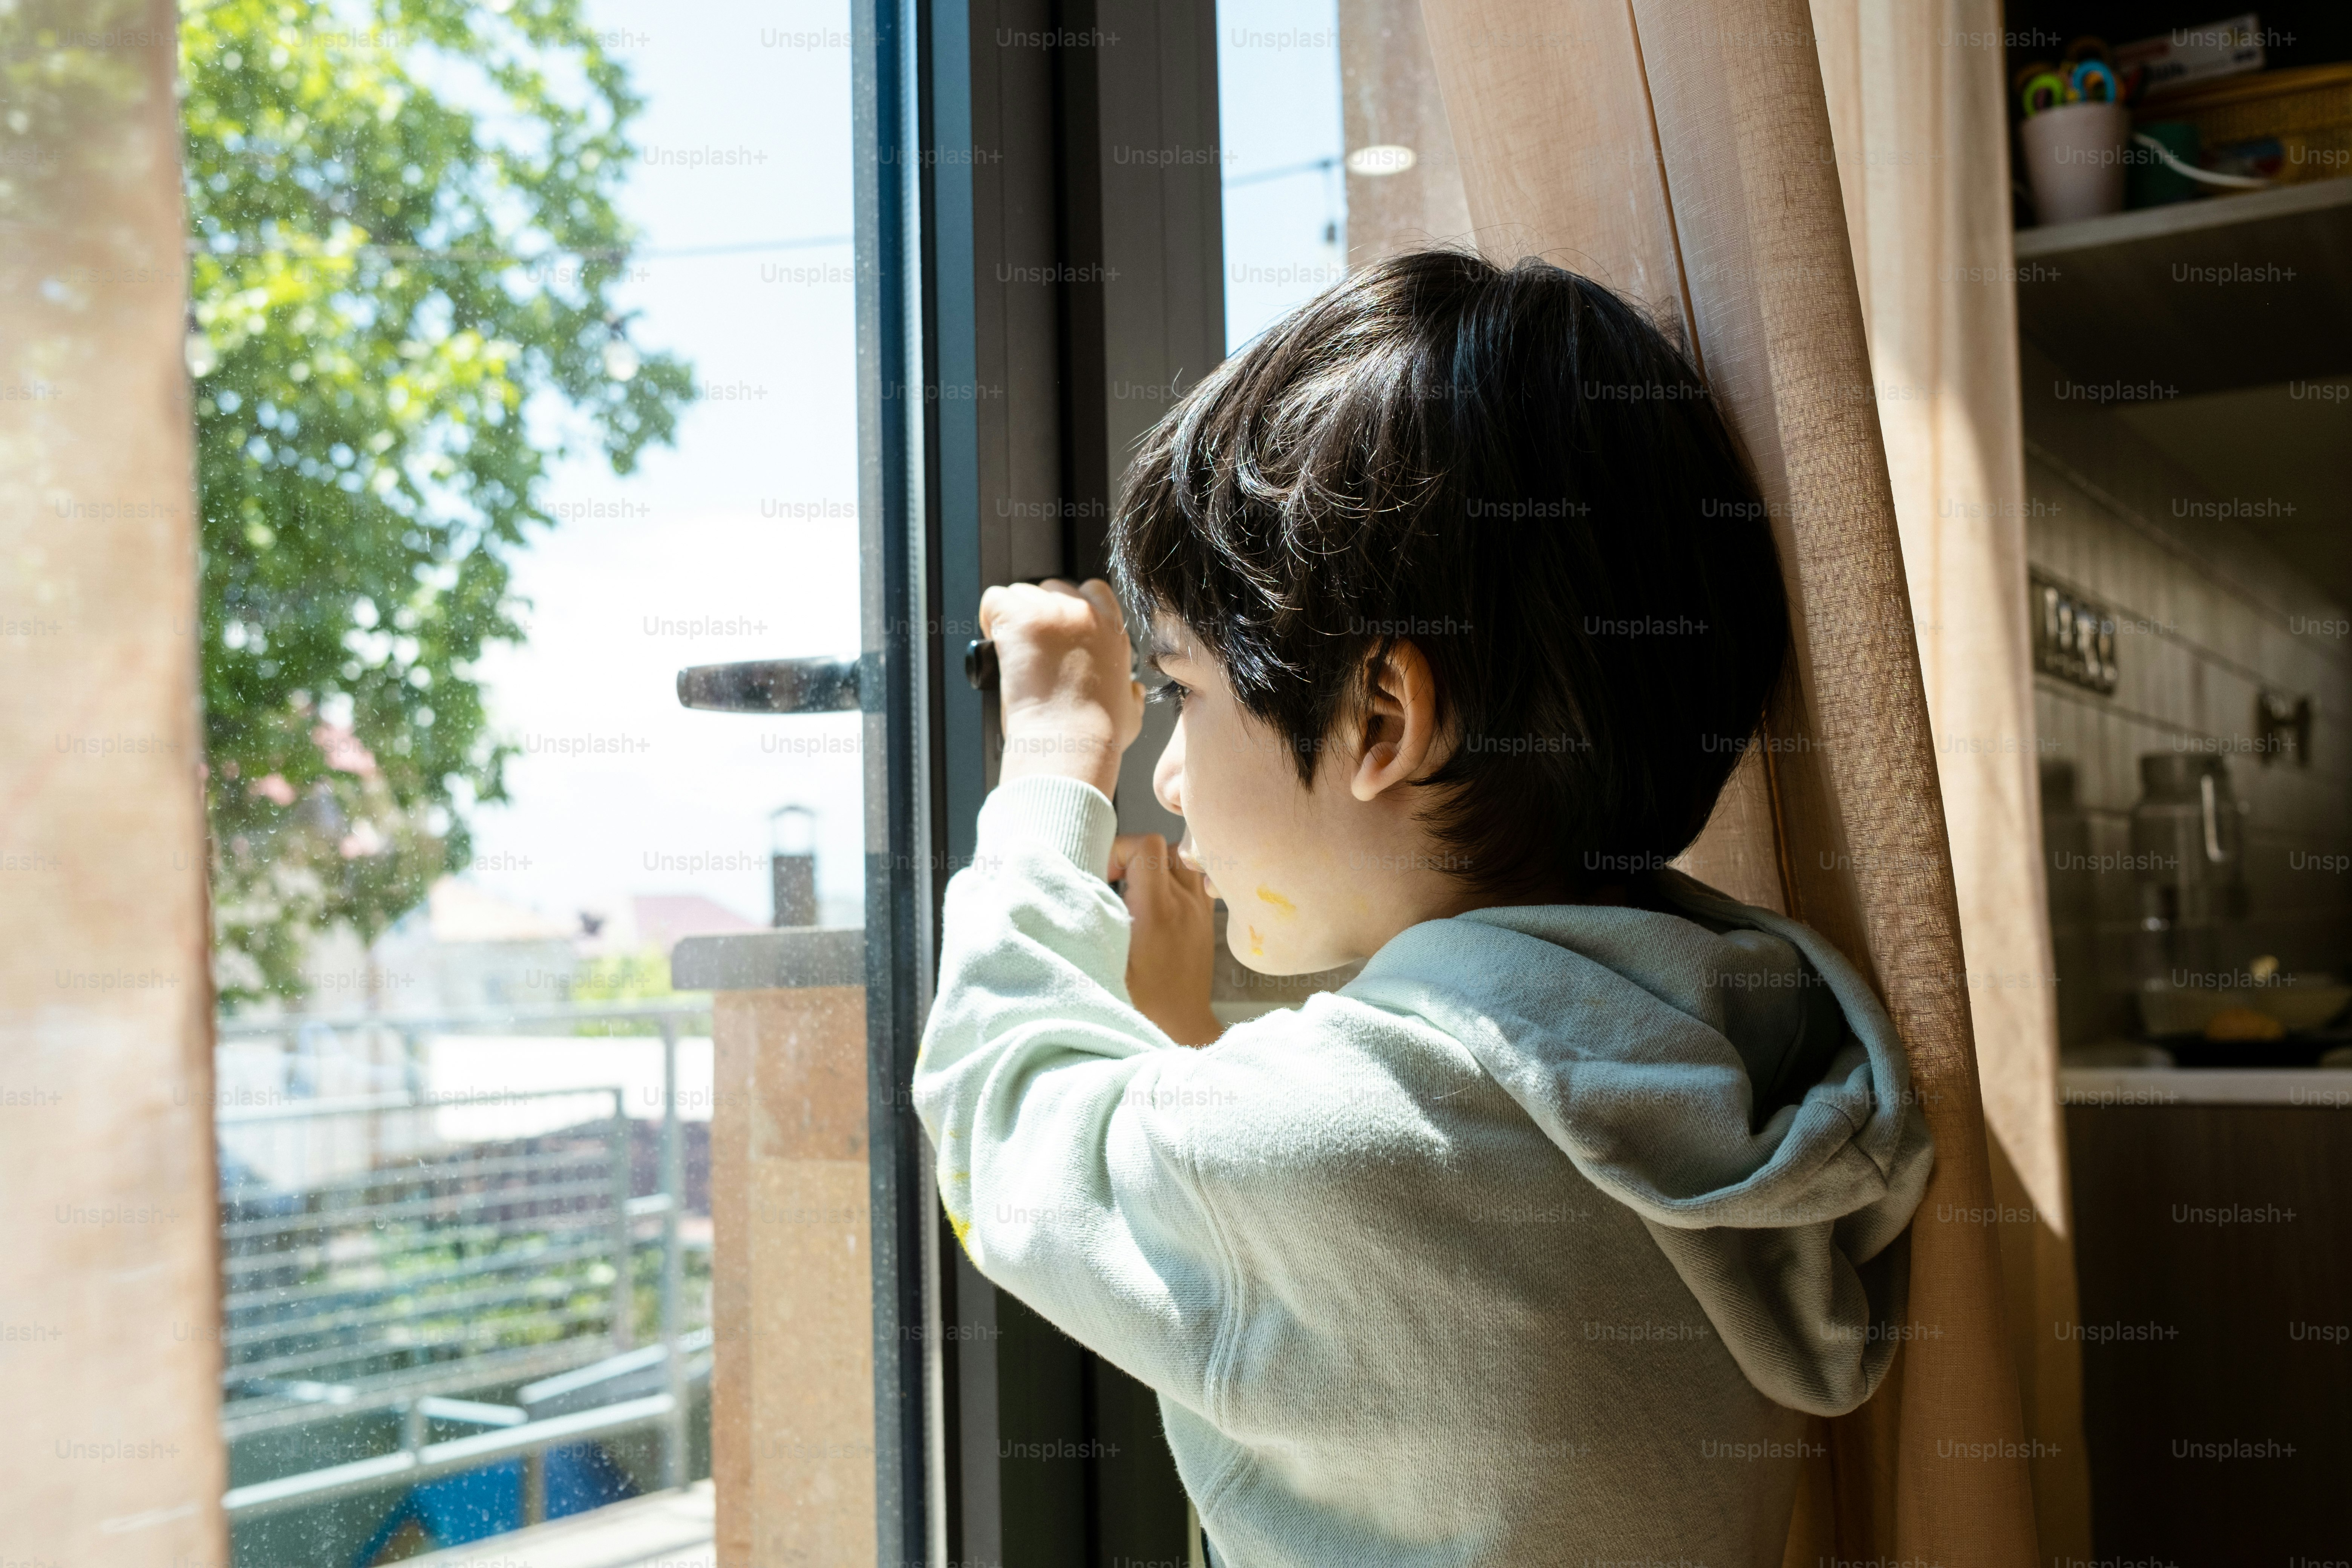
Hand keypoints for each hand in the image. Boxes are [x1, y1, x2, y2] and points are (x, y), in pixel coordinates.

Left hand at [978, 578, 1144, 800]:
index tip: (1056, 631)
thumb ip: (1132, 694)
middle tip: (1030, 648)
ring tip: (1012, 651)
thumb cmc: (1096, 736)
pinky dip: (989, 618)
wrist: (1070, 744)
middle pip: (1053, 588)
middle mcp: (1087, 614)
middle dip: (1038, 612)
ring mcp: (1054, 612)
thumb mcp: (1131, 712)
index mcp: (1113, 632)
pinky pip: (994, 599)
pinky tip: (995, 644)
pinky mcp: (1022, 618)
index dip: (1069, 607)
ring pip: (1021, 593)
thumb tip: (1132, 691)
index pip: (1093, 591)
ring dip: (1012, 617)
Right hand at [1110, 833, 1221, 1046]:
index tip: (1105, 873)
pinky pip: (1196, 879)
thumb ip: (1093, 921)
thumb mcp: (1105, 962)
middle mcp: (1184, 905)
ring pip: (1183, 859)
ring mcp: (1199, 910)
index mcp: (1157, 912)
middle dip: (1135, 853)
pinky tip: (1157, 900)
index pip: (1148, 846)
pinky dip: (1176, 878)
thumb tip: (1076, 886)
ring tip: (1137, 886)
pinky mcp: (1206, 920)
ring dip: (1158, 863)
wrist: (1180, 1026)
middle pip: (1165, 846)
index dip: (1121, 849)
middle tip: (1116, 878)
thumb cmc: (1140, 1002)